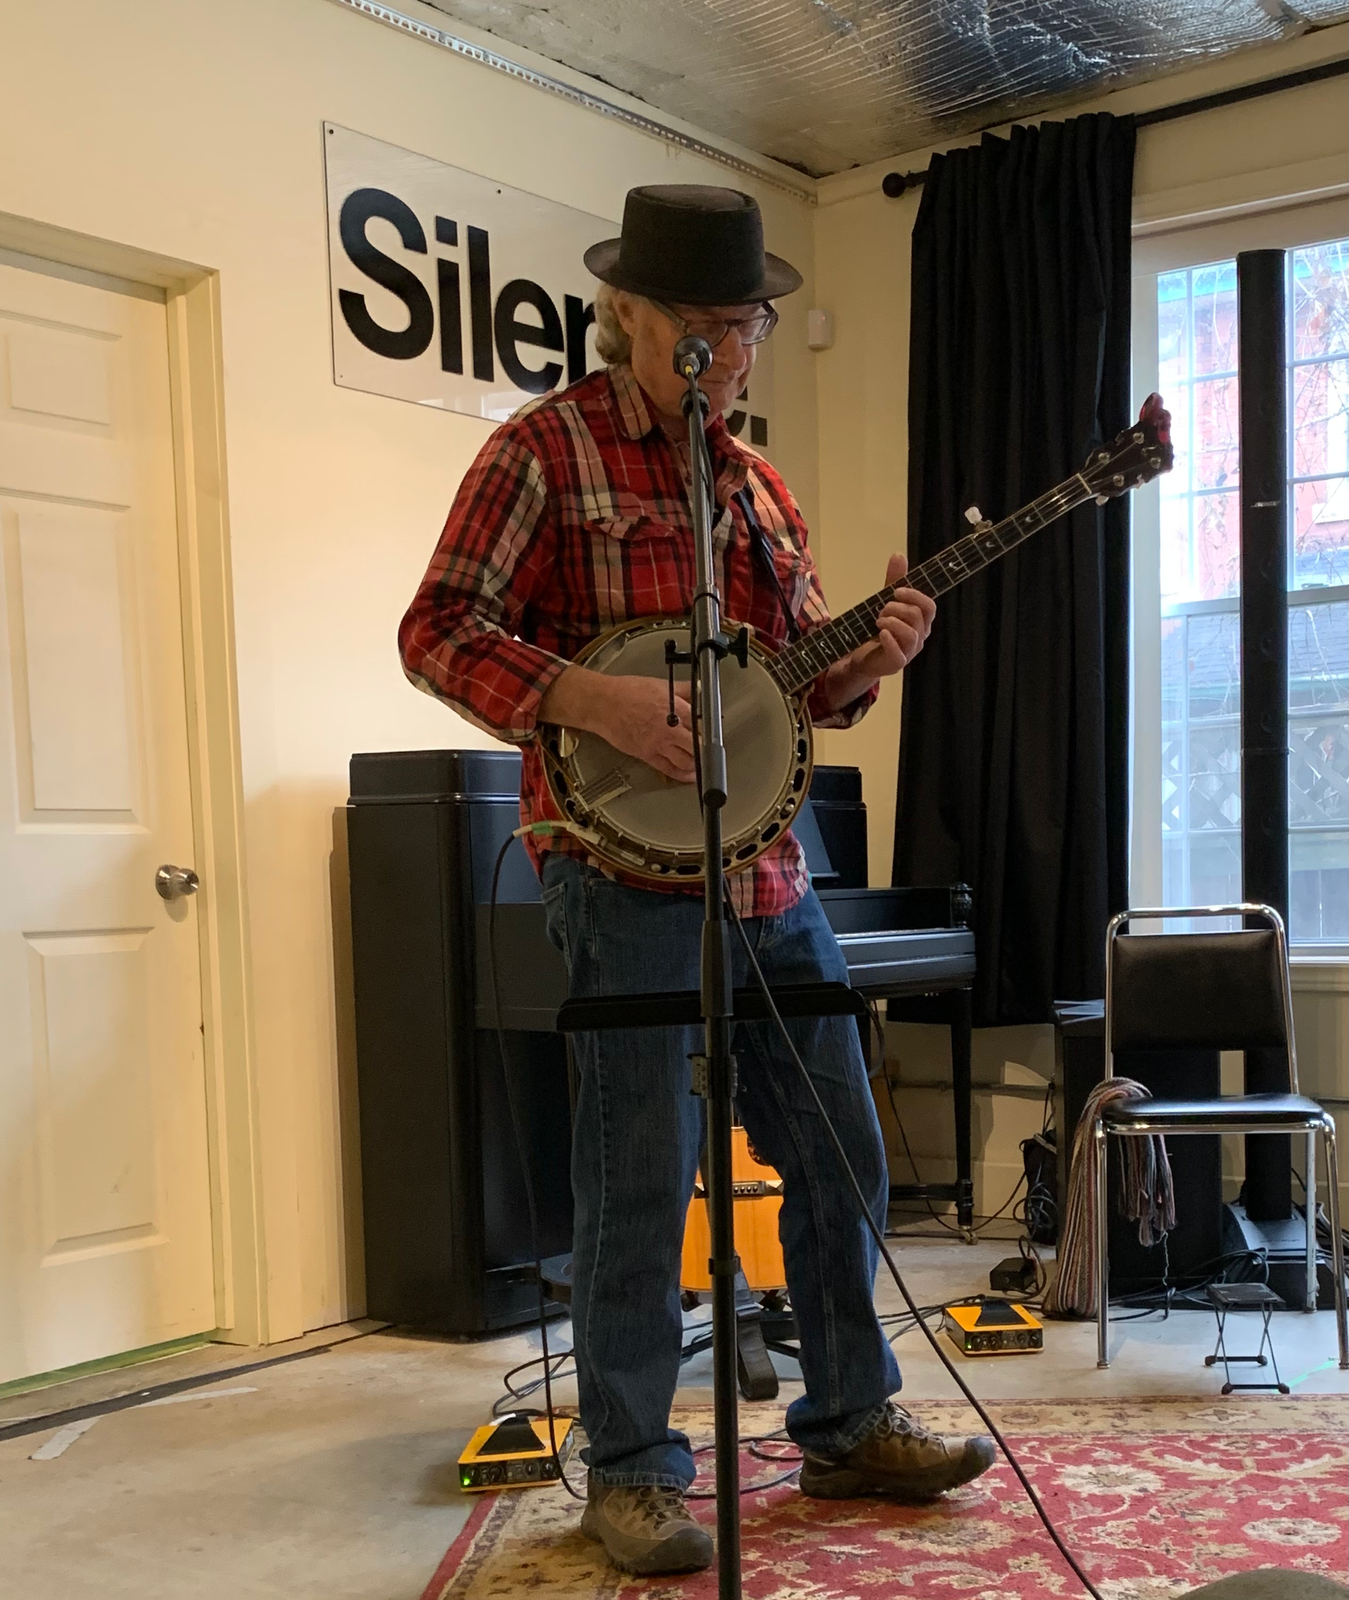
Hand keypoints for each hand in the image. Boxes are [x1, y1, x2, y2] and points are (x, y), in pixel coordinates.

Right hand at [541, 666, 695, 782]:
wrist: (604, 704)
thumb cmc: (627, 693)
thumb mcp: (661, 685)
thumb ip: (684, 690)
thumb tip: (700, 690)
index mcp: (675, 709)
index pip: (701, 723)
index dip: (709, 729)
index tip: (713, 732)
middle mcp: (669, 729)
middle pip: (697, 745)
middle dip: (704, 748)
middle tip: (708, 749)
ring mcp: (658, 744)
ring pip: (686, 761)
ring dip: (696, 764)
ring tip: (702, 763)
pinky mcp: (647, 755)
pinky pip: (669, 769)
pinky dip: (682, 774)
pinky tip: (689, 775)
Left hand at [821, 552, 935, 709]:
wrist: (864, 655)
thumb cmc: (879, 628)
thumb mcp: (885, 601)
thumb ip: (894, 581)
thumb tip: (899, 554)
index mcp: (921, 620)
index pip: (929, 606)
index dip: (914, 596)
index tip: (896, 591)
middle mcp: (920, 636)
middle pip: (917, 616)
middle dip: (896, 608)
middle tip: (881, 610)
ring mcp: (910, 651)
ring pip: (910, 633)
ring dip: (891, 622)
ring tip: (877, 621)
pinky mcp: (898, 663)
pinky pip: (899, 652)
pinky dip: (889, 640)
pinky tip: (880, 633)